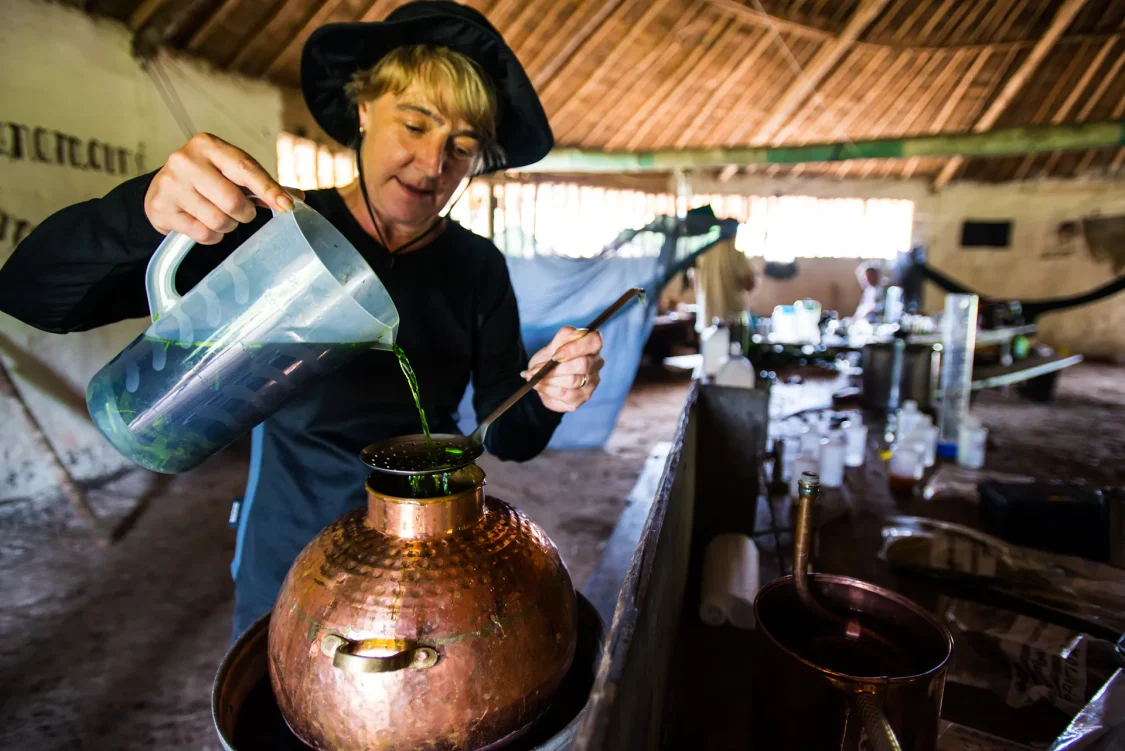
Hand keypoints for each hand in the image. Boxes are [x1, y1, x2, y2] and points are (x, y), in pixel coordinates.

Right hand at [144, 132, 303, 244]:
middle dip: (244, 214)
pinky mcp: (161, 208)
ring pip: (218, 221)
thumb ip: (262, 185)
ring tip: (220, 216)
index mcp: (208, 145)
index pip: (245, 168)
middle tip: (241, 212)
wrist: (162, 190)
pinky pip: (202, 234)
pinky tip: (203, 223)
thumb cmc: (206, 179)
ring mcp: (170, 184)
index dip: (269, 189)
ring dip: (227, 226)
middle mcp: (186, 160)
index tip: (287, 206)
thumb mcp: (230, 173)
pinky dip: (211, 236)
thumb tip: (297, 200)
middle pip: (232, 201)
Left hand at [522, 326, 604, 412]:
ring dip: (548, 379)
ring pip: (572, 381)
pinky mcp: (581, 398)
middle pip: (583, 364)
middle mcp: (597, 364)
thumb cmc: (551, 357)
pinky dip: (547, 389)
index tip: (555, 355)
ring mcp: (591, 383)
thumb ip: (564, 336)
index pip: (595, 341)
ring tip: (533, 376)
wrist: (542, 376)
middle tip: (536, 369)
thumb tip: (573, 333)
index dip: (575, 348)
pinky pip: (564, 394)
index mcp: (592, 346)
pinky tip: (538, 385)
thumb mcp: (554, 343)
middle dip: (556, 367)